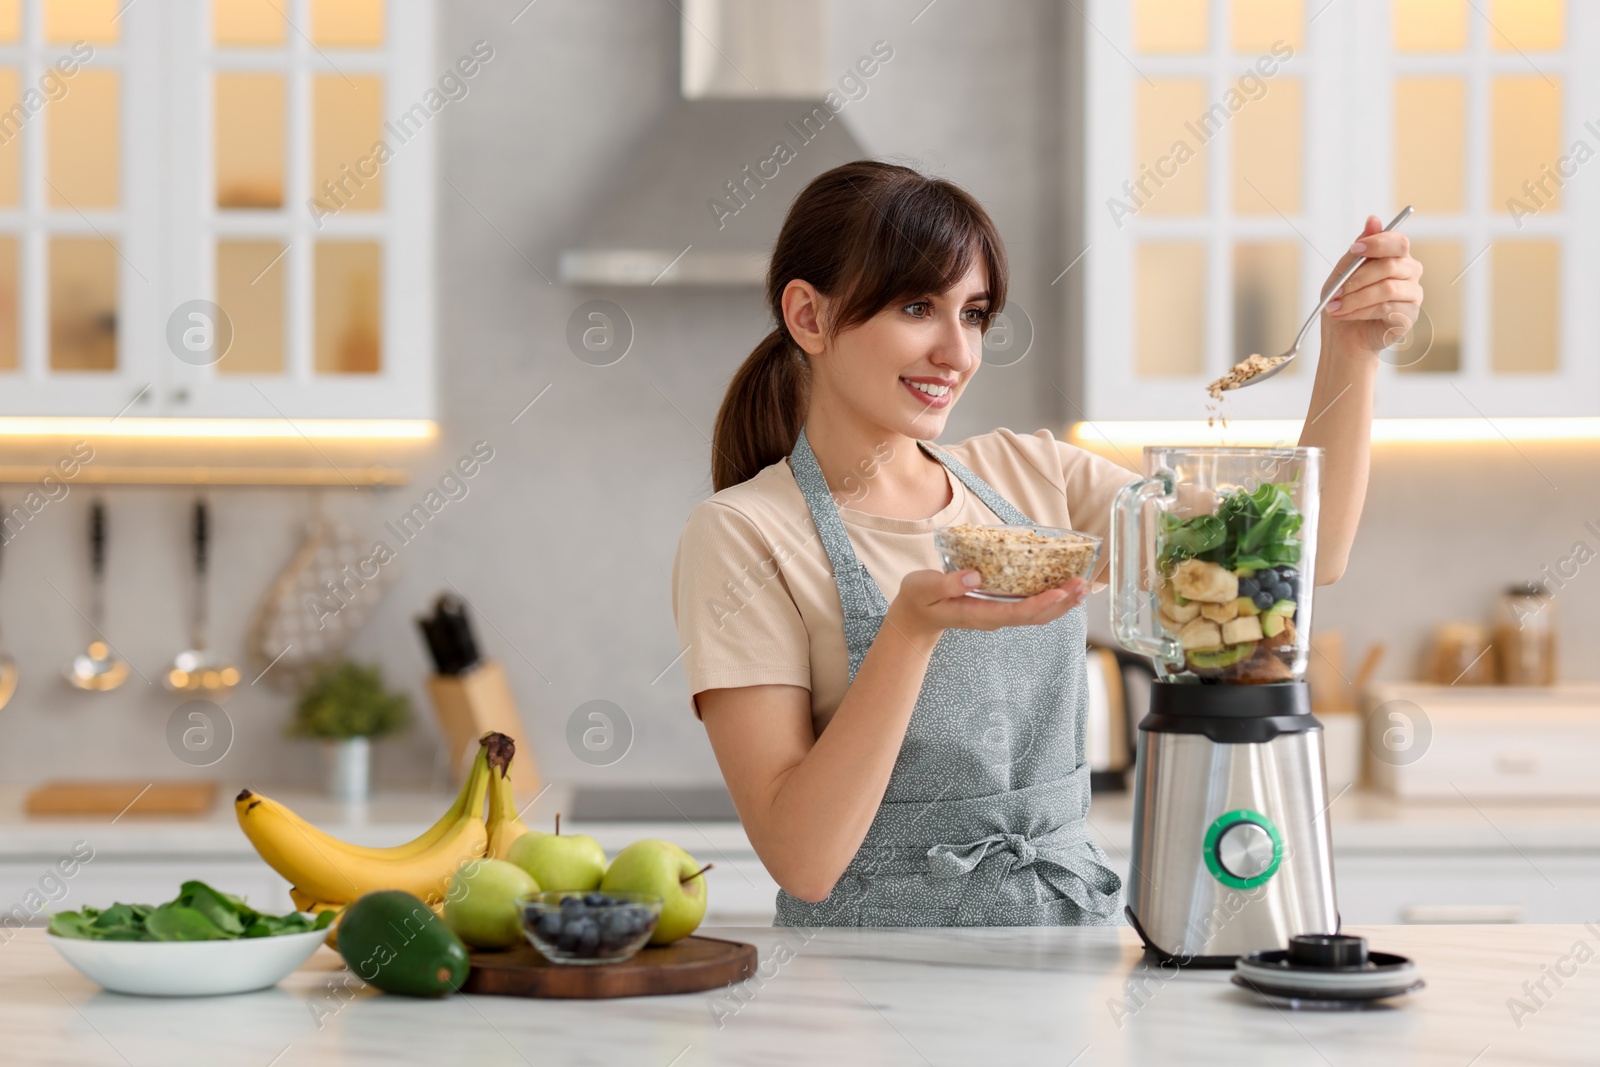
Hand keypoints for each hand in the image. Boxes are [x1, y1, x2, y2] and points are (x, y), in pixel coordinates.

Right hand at [886, 569, 1088, 641]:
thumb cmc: (920, 598)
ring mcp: (998, 615)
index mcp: (978, 614)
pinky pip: (1031, 608)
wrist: (917, 615)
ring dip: (1061, 603)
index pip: (1014, 613)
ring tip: (1082, 588)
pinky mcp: (1001, 608)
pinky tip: (1065, 590)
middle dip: (1060, 603)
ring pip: (1036, 615)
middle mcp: (993, 618)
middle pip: (1034, 617)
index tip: (1059, 593)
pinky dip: (1051, 600)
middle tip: (1082, 585)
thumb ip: (948, 583)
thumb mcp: (925, 588)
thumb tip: (976, 575)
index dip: (1039, 605)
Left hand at [1320, 214, 1424, 358]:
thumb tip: (1373, 219)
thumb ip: (1357, 250)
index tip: (1354, 250)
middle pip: (1391, 265)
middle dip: (1357, 278)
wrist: (1343, 337)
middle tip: (1336, 290)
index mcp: (1396, 256)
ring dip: (1355, 297)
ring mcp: (1413, 294)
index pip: (1398, 241)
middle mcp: (1409, 272)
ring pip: (1387, 288)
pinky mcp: (1410, 315)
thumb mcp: (1342, 273)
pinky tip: (1345, 314)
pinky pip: (1386, 308)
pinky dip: (1359, 311)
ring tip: (1335, 307)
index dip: (1377, 243)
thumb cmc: (1344, 302)